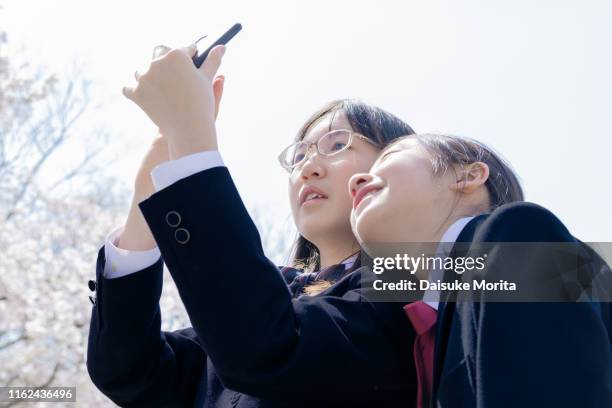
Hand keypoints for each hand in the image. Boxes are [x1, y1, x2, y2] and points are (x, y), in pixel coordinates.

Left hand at [122, 43, 225, 158]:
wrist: (188, 129)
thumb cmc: (202, 103)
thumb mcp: (208, 80)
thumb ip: (213, 60)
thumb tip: (221, 47)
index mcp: (176, 55)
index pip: (185, 49)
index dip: (191, 55)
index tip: (193, 60)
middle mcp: (157, 62)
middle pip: (159, 52)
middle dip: (167, 58)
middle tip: (176, 72)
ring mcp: (144, 77)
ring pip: (142, 70)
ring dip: (149, 74)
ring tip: (162, 87)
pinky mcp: (135, 93)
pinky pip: (129, 88)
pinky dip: (134, 91)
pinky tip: (144, 95)